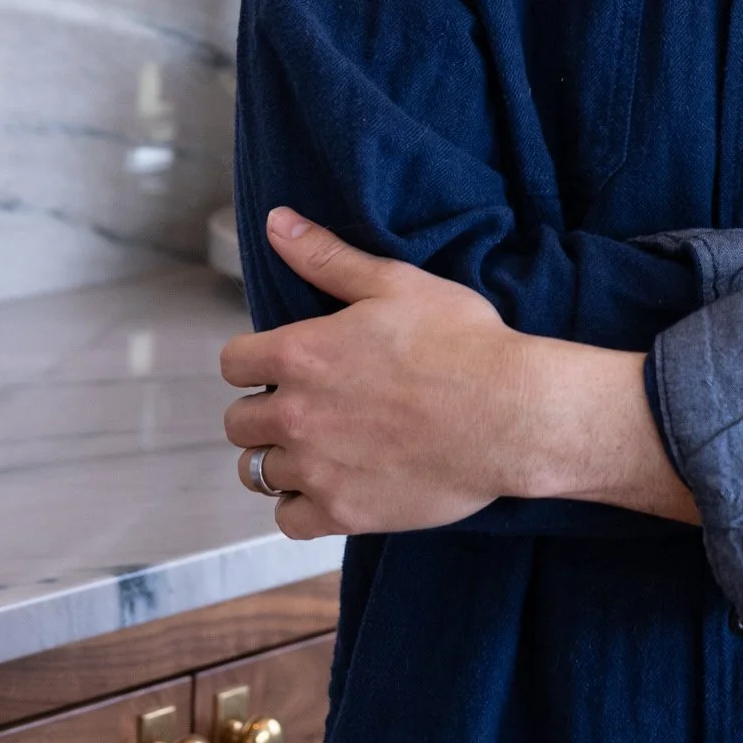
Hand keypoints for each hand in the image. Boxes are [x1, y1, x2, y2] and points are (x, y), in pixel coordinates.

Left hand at [221, 209, 695, 538]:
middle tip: (311, 404)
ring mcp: (316, 469)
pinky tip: (333, 482)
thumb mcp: (395, 283)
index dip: (257, 360)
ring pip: (258, 472)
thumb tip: (276, 222)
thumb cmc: (460, 342)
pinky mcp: (342, 512)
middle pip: (239, 423)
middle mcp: (295, 414)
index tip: (287, 363)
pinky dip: (303, 505)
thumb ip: (326, 256)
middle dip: (266, 410)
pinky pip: (289, 520)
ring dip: (281, 458)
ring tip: (322, 445)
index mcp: (301, 354)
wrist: (510, 414)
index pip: (233, 363)